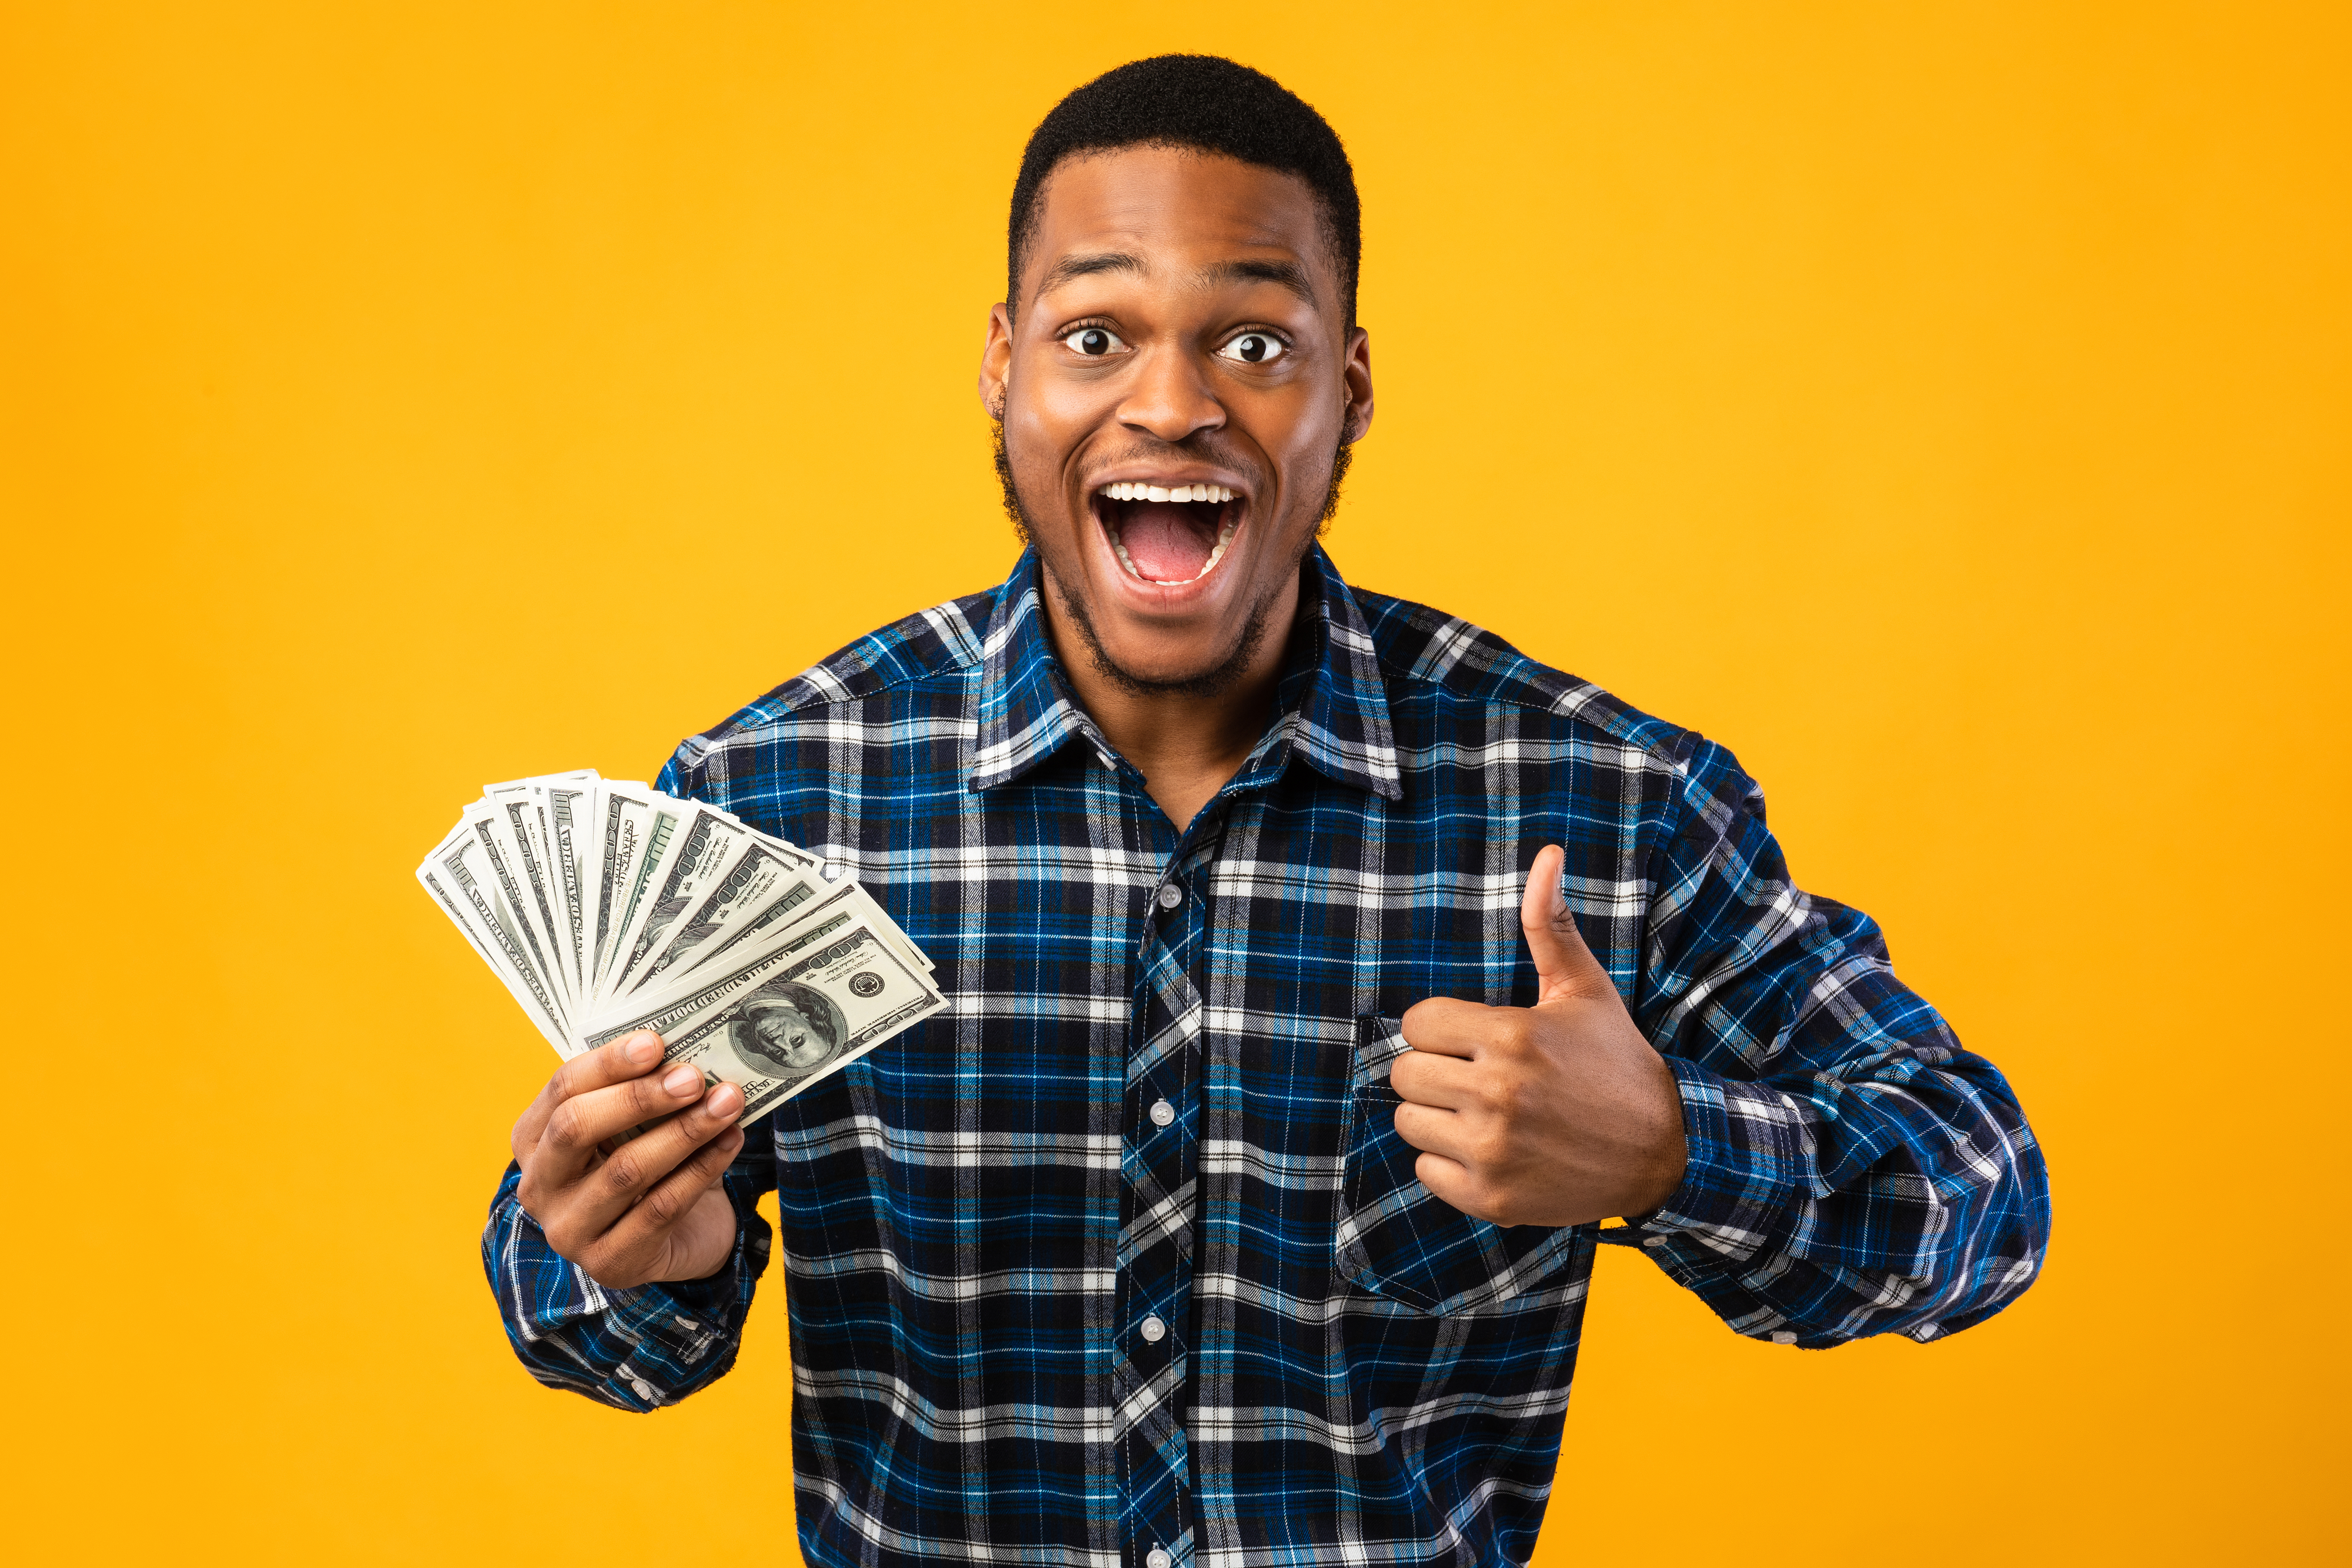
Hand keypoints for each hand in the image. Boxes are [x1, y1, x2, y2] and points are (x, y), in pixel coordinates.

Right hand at [511, 1031, 746, 1288]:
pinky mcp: (610, 1263)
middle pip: (577, 1127)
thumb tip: (685, 1053)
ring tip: (728, 1102)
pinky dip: (702, 1169)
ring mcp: (569, 1231)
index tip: (656, 1041)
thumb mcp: (636, 1124)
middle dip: (640, 1097)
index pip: (562, 1088)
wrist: (676, 1237)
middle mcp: (539, 1186)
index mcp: (534, 1137)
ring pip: (626, 1170)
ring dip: (685, 1131)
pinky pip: (661, 1208)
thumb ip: (644, 1088)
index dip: (608, 1062)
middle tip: (694, 1077)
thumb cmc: (650, 1162)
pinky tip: (731, 1140)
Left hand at [1392, 845, 1687, 1226]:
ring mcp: (1493, 1149)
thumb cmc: (1614, 1062)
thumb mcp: (1583, 989)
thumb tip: (1546, 855)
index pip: (1417, 1023)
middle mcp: (1497, 1094)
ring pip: (1409, 1121)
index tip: (1475, 1038)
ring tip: (1484, 1112)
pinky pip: (1426, 1171)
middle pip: (1404, 1073)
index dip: (1441, 1028)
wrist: (1662, 1150)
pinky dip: (1450, 1163)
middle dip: (1434, 1070)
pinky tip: (1493, 1150)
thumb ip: (1550, 923)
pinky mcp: (1491, 1197)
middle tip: (1476, 1075)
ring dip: (1437, 1116)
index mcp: (1512, 1036)